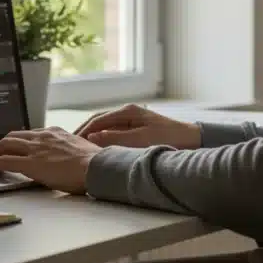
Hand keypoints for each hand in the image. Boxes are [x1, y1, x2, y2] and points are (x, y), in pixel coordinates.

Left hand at [0, 128, 102, 193]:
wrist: (98, 166)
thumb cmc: (96, 164)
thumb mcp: (82, 151)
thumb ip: (71, 152)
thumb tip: (72, 160)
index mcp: (56, 133)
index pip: (31, 134)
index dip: (18, 141)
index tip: (13, 147)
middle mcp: (43, 137)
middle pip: (13, 136)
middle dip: (0, 144)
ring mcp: (36, 149)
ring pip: (4, 145)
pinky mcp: (30, 163)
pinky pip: (3, 161)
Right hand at [74, 104, 201, 149]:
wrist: (192, 141)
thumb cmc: (168, 140)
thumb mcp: (140, 140)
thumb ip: (114, 138)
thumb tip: (91, 138)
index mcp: (128, 111)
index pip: (97, 120)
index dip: (82, 132)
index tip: (70, 143)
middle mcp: (128, 112)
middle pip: (98, 121)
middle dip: (83, 133)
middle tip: (70, 146)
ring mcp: (132, 120)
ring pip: (105, 127)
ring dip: (92, 137)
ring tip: (79, 149)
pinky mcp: (137, 129)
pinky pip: (114, 133)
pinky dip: (103, 140)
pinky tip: (97, 150)